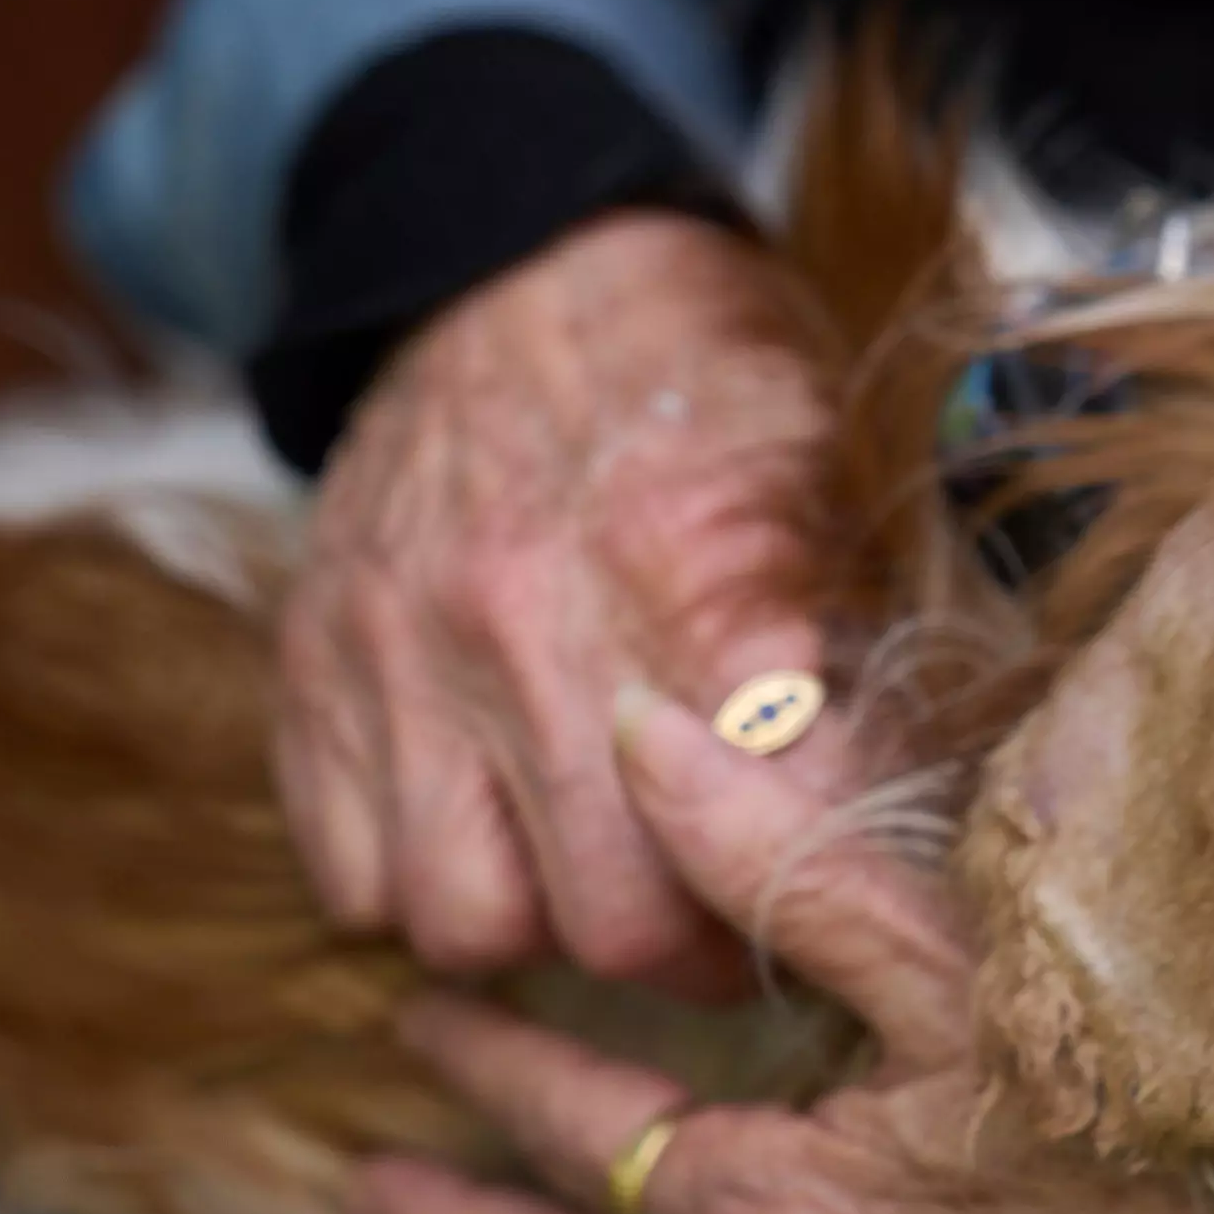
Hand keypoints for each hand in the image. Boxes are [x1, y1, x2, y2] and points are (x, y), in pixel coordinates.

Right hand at [278, 209, 831, 994]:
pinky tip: (496, 833)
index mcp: (678, 561)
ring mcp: (397, 655)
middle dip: (688, 954)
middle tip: (729, 922)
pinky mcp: (311, 672)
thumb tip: (902, 803)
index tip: (833, 886)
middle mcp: (519, 621)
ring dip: (545, 931)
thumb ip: (859, 632)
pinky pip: (350, 877)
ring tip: (603, 883)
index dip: (809, 885)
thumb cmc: (701, 371)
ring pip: (465, 924)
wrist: (507, 259)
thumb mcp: (824, 459)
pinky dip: (424, 888)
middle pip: (611, 921)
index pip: (759, 819)